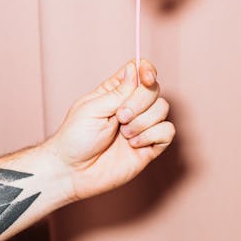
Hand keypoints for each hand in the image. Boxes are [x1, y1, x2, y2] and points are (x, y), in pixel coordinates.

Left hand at [46, 59, 174, 200]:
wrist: (73, 172)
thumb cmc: (75, 138)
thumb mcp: (93, 108)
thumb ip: (118, 91)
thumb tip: (136, 69)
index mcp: (115, 92)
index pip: (140, 70)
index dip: (147, 70)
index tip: (146, 78)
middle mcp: (132, 106)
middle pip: (154, 89)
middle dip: (139, 102)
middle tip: (120, 117)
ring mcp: (142, 126)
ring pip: (163, 109)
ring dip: (143, 121)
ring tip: (124, 134)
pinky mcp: (149, 146)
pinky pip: (167, 132)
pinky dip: (152, 135)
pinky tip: (134, 144)